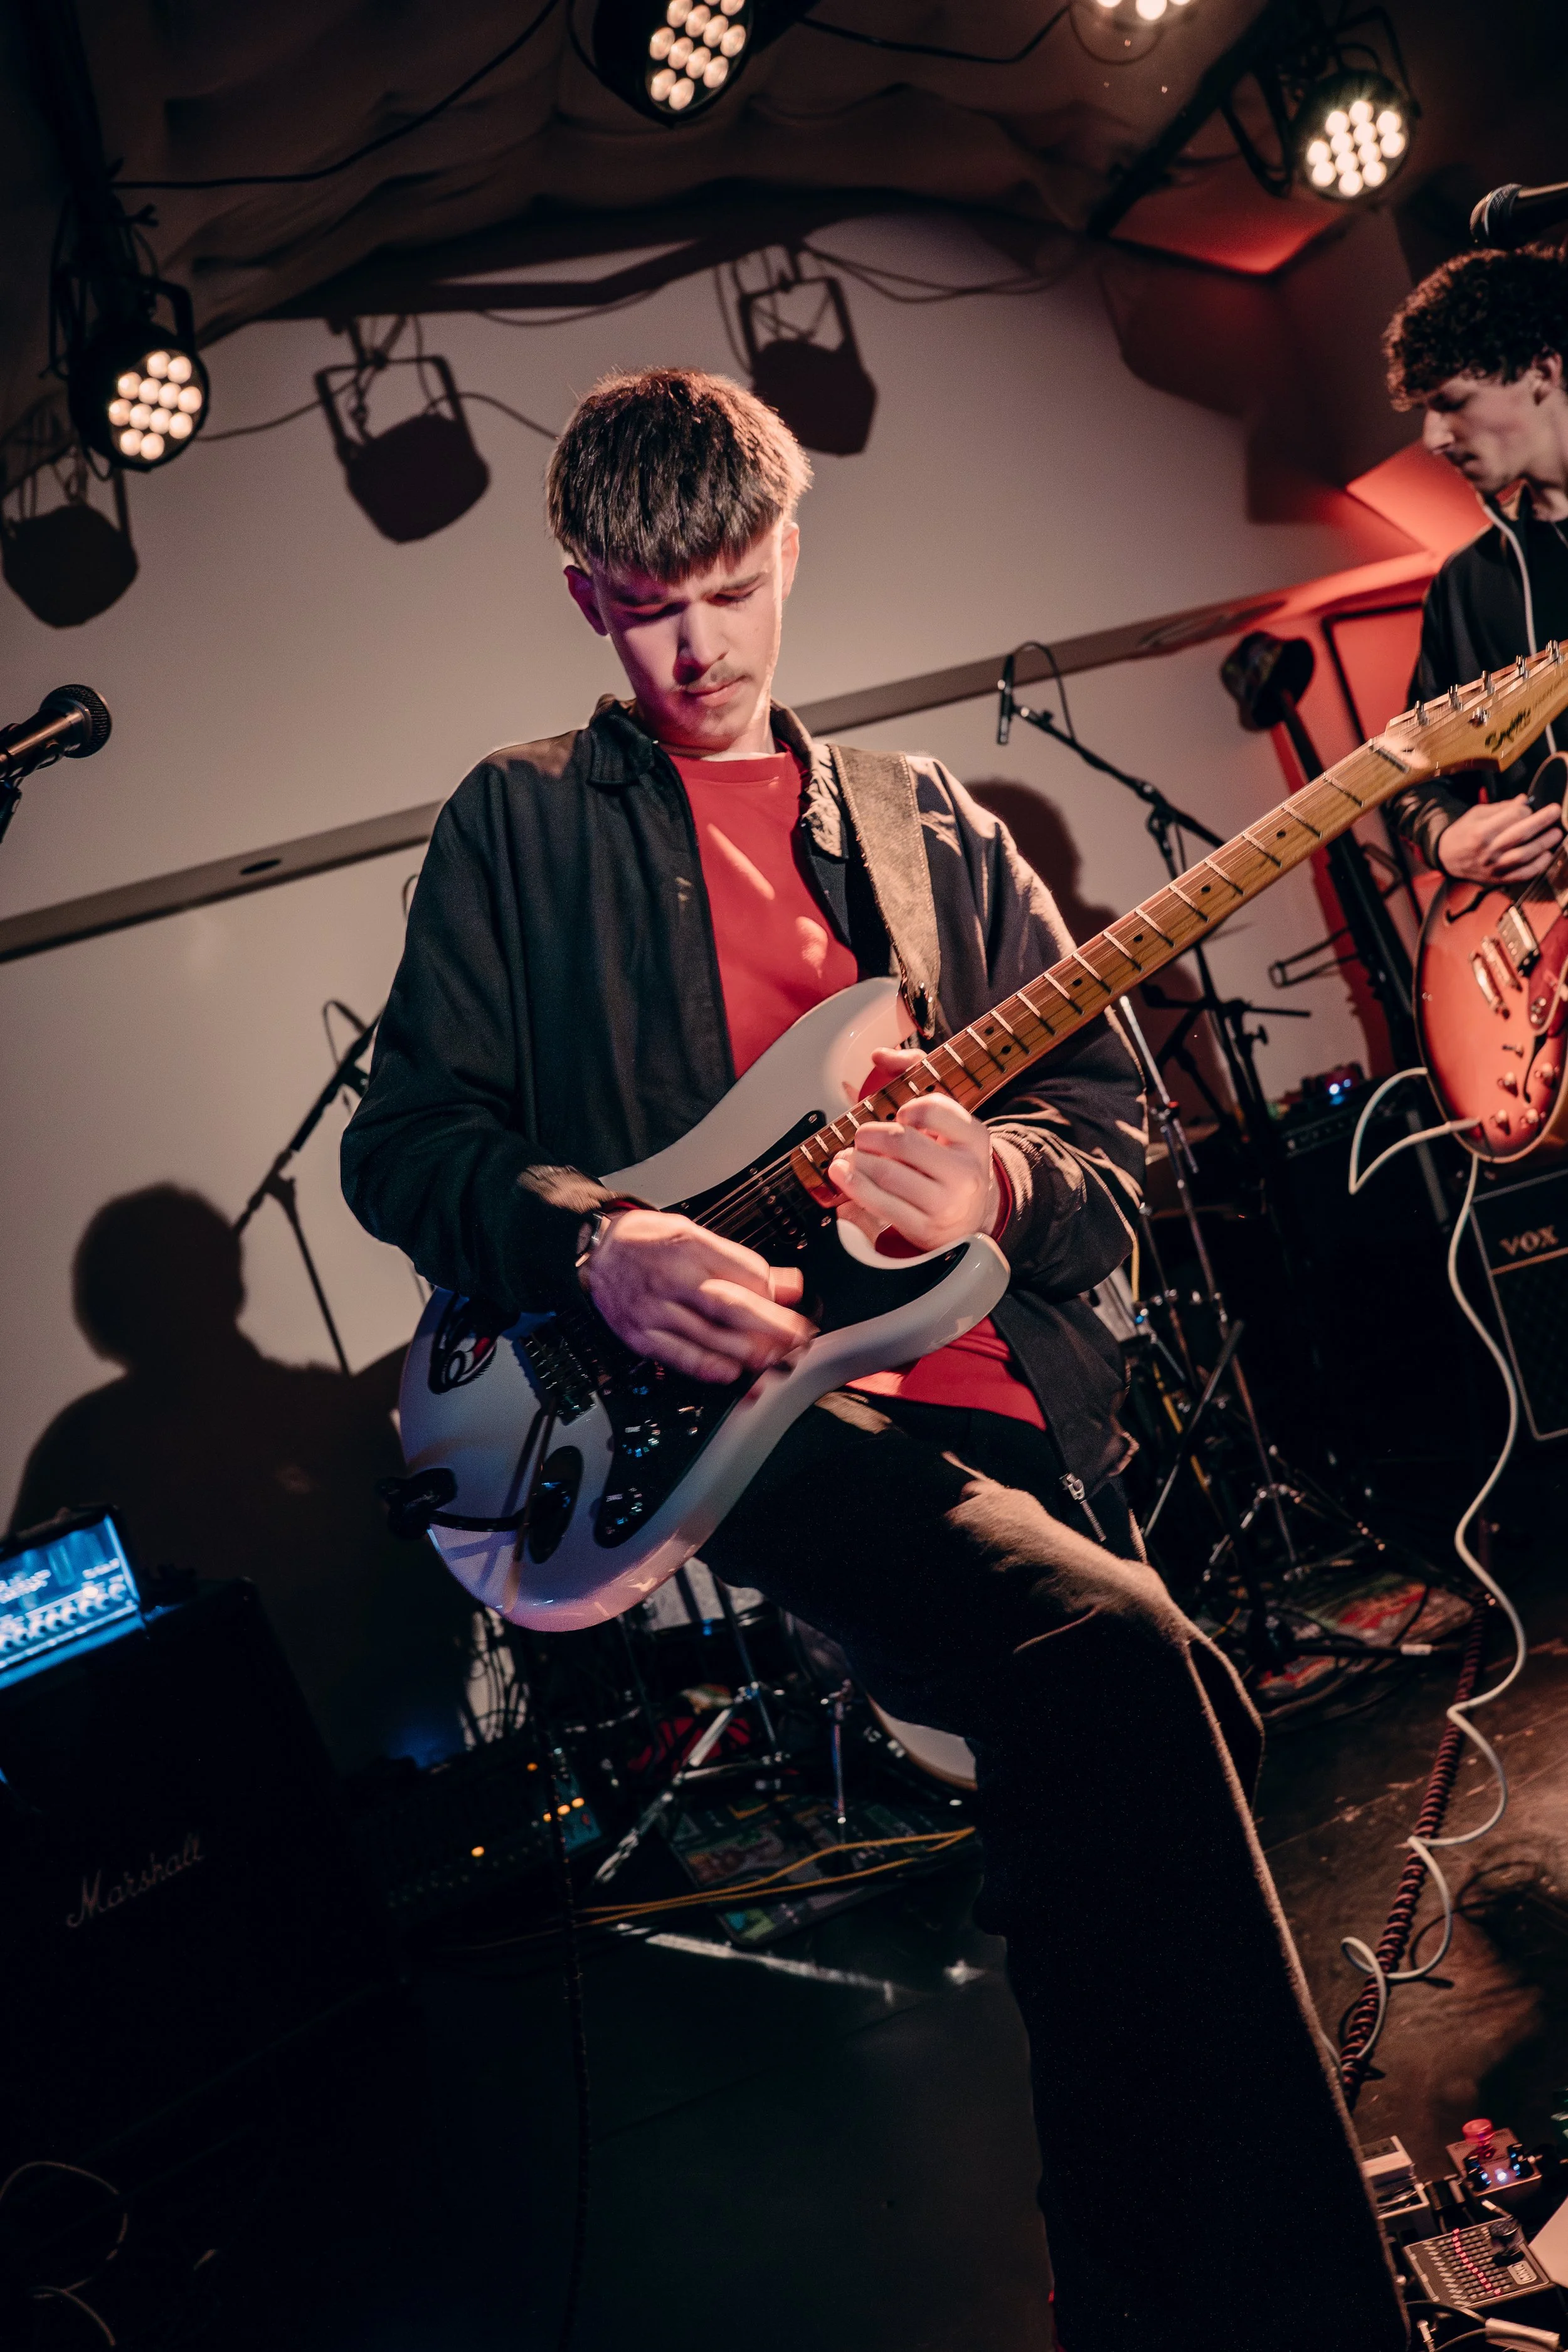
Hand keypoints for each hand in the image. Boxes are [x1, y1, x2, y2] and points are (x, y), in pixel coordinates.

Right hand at [583, 1208, 814, 1383]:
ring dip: (747, 1351)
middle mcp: (673, 1278)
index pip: (745, 1272)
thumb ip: (744, 1263)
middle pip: (731, 1305)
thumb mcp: (696, 1237)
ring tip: (775, 1360)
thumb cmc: (648, 1243)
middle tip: (798, 1340)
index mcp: (691, 1247)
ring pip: (709, 1335)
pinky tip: (731, 1372)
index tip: (794, 1306)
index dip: (774, 1293)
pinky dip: (706, 1366)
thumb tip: (789, 1284)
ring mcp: (655, 1310)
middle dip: (772, 1326)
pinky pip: (677, 1356)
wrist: (595, 1251)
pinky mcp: (640, 1335)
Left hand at [829, 1048, 999, 1251]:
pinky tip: (843, 1174)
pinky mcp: (924, 1228)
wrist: (971, 1216)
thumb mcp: (947, 1120)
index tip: (900, 1115)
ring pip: (887, 1173)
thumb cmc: (949, 1159)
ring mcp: (946, 1203)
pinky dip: (853, 1185)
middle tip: (862, 1136)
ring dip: (857, 1160)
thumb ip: (916, 1075)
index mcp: (974, 1138)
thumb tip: (879, 1055)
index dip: (909, 1109)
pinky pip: (880, 1204)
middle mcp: (965, 1172)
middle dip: (871, 1136)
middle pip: (903, 1142)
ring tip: (849, 1156)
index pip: (936, 1110)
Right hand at [1436, 797, 1563, 883]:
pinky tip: (1547, 855)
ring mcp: (1494, 867)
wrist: (1446, 858)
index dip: (1524, 809)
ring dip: (1545, 843)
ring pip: (1525, 855)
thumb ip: (1502, 808)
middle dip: (1542, 821)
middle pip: (1521, 834)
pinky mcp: (1498, 879)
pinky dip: (1538, 865)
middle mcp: (1488, 851)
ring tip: (1557, 833)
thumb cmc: (1463, 833)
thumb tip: (1525, 800)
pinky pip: (1523, 874)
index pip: (1511, 817)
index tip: (1529, 807)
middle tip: (1556, 811)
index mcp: (1480, 832)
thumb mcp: (1477, 814)